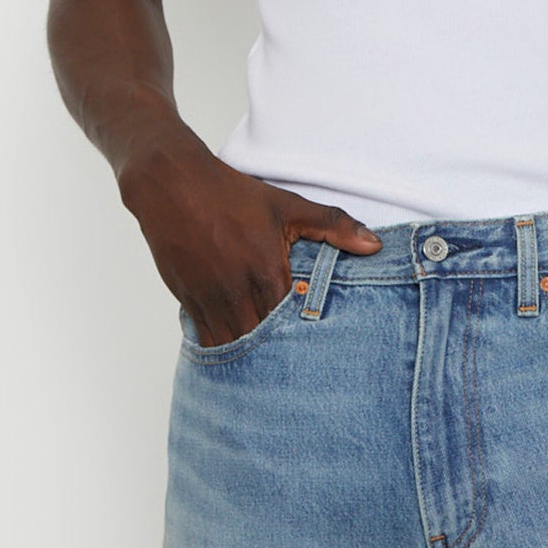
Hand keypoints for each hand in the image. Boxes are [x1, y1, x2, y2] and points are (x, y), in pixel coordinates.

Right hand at [119, 147, 382, 347]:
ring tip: (267, 363)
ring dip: (248, 355)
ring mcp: (208, 297)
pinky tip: (236, 346)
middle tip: (294, 362)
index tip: (315, 345)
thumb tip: (375, 245)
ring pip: (232, 344)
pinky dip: (221, 346)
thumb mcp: (286, 205)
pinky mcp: (187, 300)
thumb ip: (333, 225)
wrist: (172, 184)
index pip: (291, 322)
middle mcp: (236, 289)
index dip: (303, 336)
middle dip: (277, 351)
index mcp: (265, 269)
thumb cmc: (232, 194)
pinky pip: (205, 337)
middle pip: (261, 340)